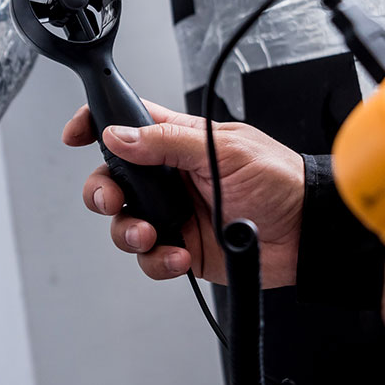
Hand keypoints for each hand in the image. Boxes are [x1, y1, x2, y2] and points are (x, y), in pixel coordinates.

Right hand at [61, 101, 304, 286]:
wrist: (308, 232)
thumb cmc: (280, 179)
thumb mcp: (223, 148)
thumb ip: (168, 142)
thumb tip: (119, 135)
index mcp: (179, 141)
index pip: (128, 124)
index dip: (97, 125)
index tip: (76, 135)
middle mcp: (171, 178)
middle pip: (113, 180)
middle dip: (102, 192)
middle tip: (112, 200)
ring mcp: (176, 215)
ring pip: (124, 223)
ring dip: (128, 231)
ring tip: (151, 235)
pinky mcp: (185, 249)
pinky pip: (152, 259)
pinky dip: (159, 260)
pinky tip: (181, 256)